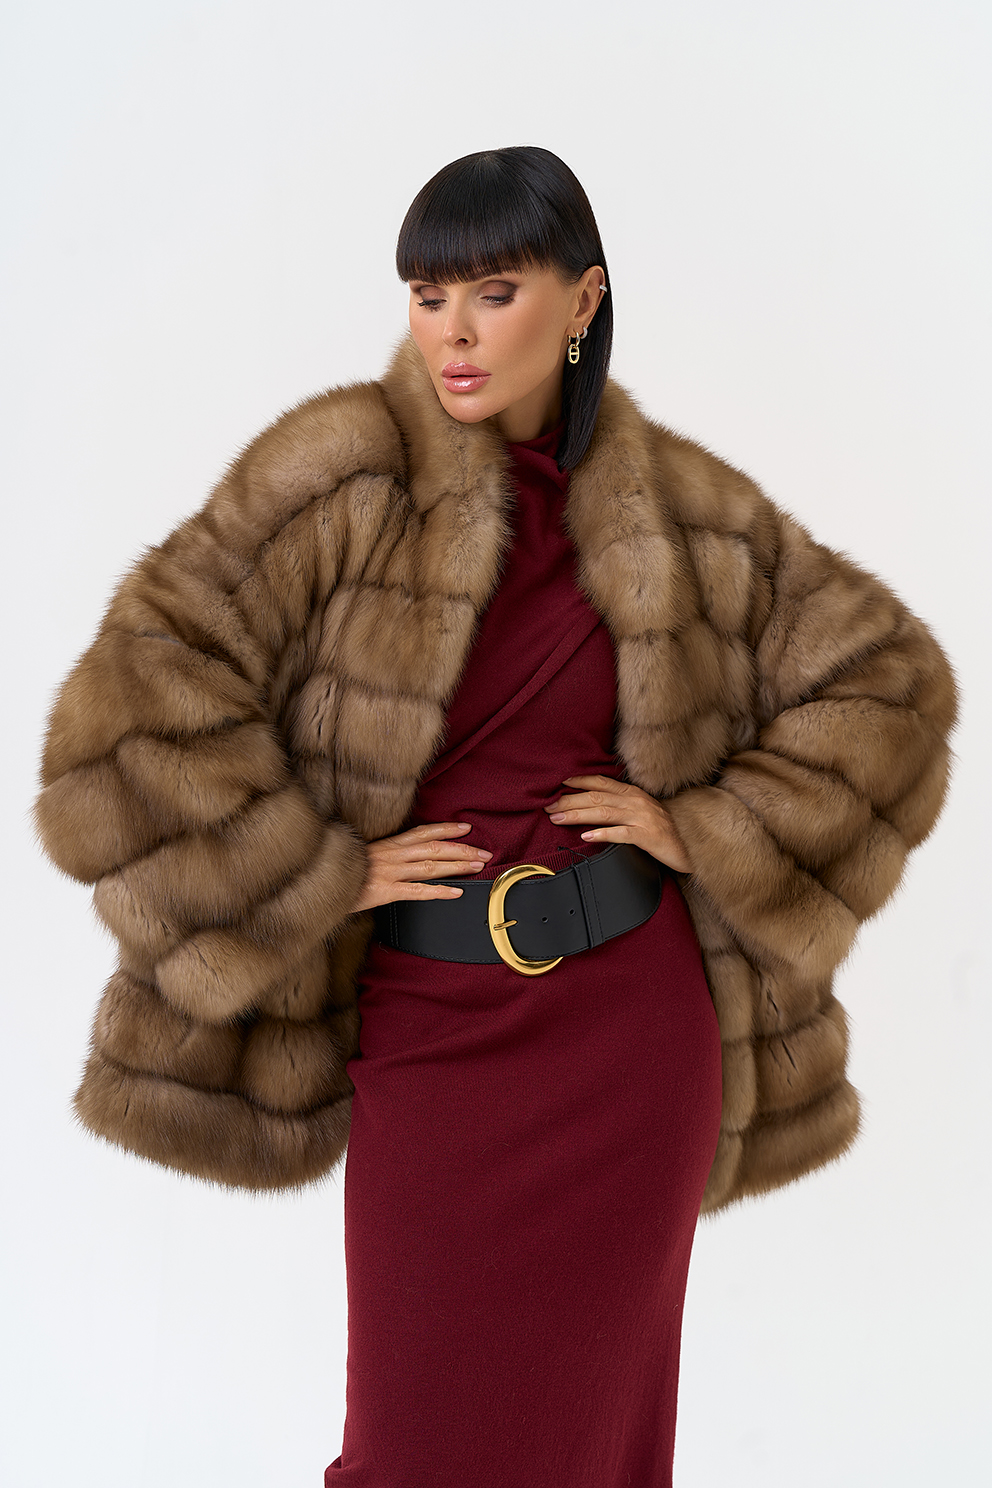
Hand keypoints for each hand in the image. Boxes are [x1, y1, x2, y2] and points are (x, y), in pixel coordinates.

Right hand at [353, 822, 491, 911]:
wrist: (322, 885)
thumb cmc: (345, 872)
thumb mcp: (366, 858)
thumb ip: (387, 857)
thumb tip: (406, 860)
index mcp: (388, 845)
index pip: (423, 832)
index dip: (446, 829)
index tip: (465, 828)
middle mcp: (392, 855)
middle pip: (434, 848)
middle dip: (462, 849)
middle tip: (483, 852)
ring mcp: (390, 872)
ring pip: (431, 866)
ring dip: (457, 866)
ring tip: (477, 867)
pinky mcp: (386, 891)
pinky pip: (418, 891)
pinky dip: (439, 891)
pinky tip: (455, 892)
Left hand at [544, 775, 692, 873]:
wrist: (691, 846)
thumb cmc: (664, 831)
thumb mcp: (642, 812)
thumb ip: (621, 806)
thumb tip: (593, 807)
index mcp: (634, 794)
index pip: (602, 782)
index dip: (579, 781)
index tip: (558, 784)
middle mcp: (636, 802)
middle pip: (596, 797)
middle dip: (569, 800)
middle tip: (548, 806)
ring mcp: (642, 818)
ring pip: (604, 812)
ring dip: (578, 815)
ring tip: (557, 819)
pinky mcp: (647, 836)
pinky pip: (621, 834)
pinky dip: (602, 834)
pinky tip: (586, 836)